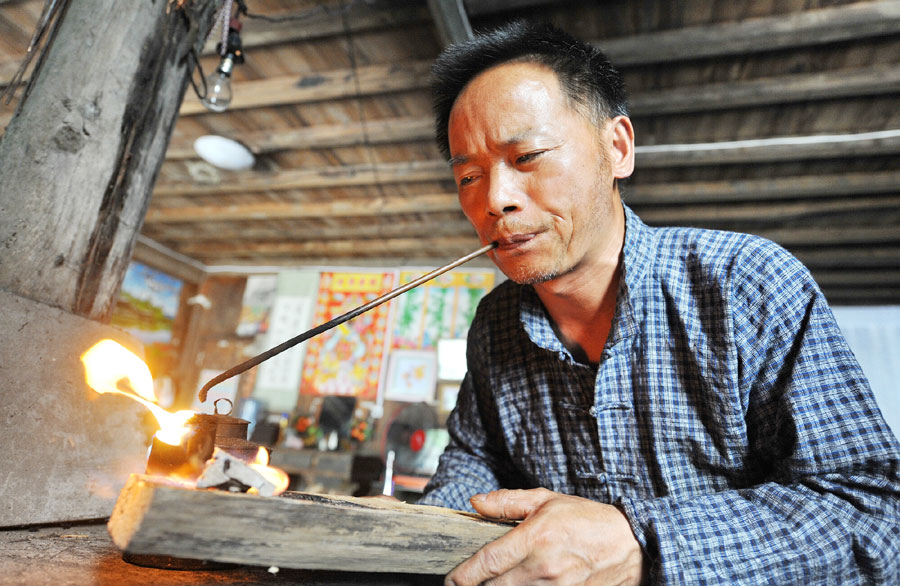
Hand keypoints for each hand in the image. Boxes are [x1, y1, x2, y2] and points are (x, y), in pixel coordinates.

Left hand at [446, 488, 644, 585]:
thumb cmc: (588, 520)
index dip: (463, 576)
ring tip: (498, 580)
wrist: (630, 546)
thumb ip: (508, 502)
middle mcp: (543, 567)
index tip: (452, 580)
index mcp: (535, 538)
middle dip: (479, 585)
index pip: (487, 563)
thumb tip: (475, 502)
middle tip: (472, 580)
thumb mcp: (547, 500)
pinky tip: (521, 584)